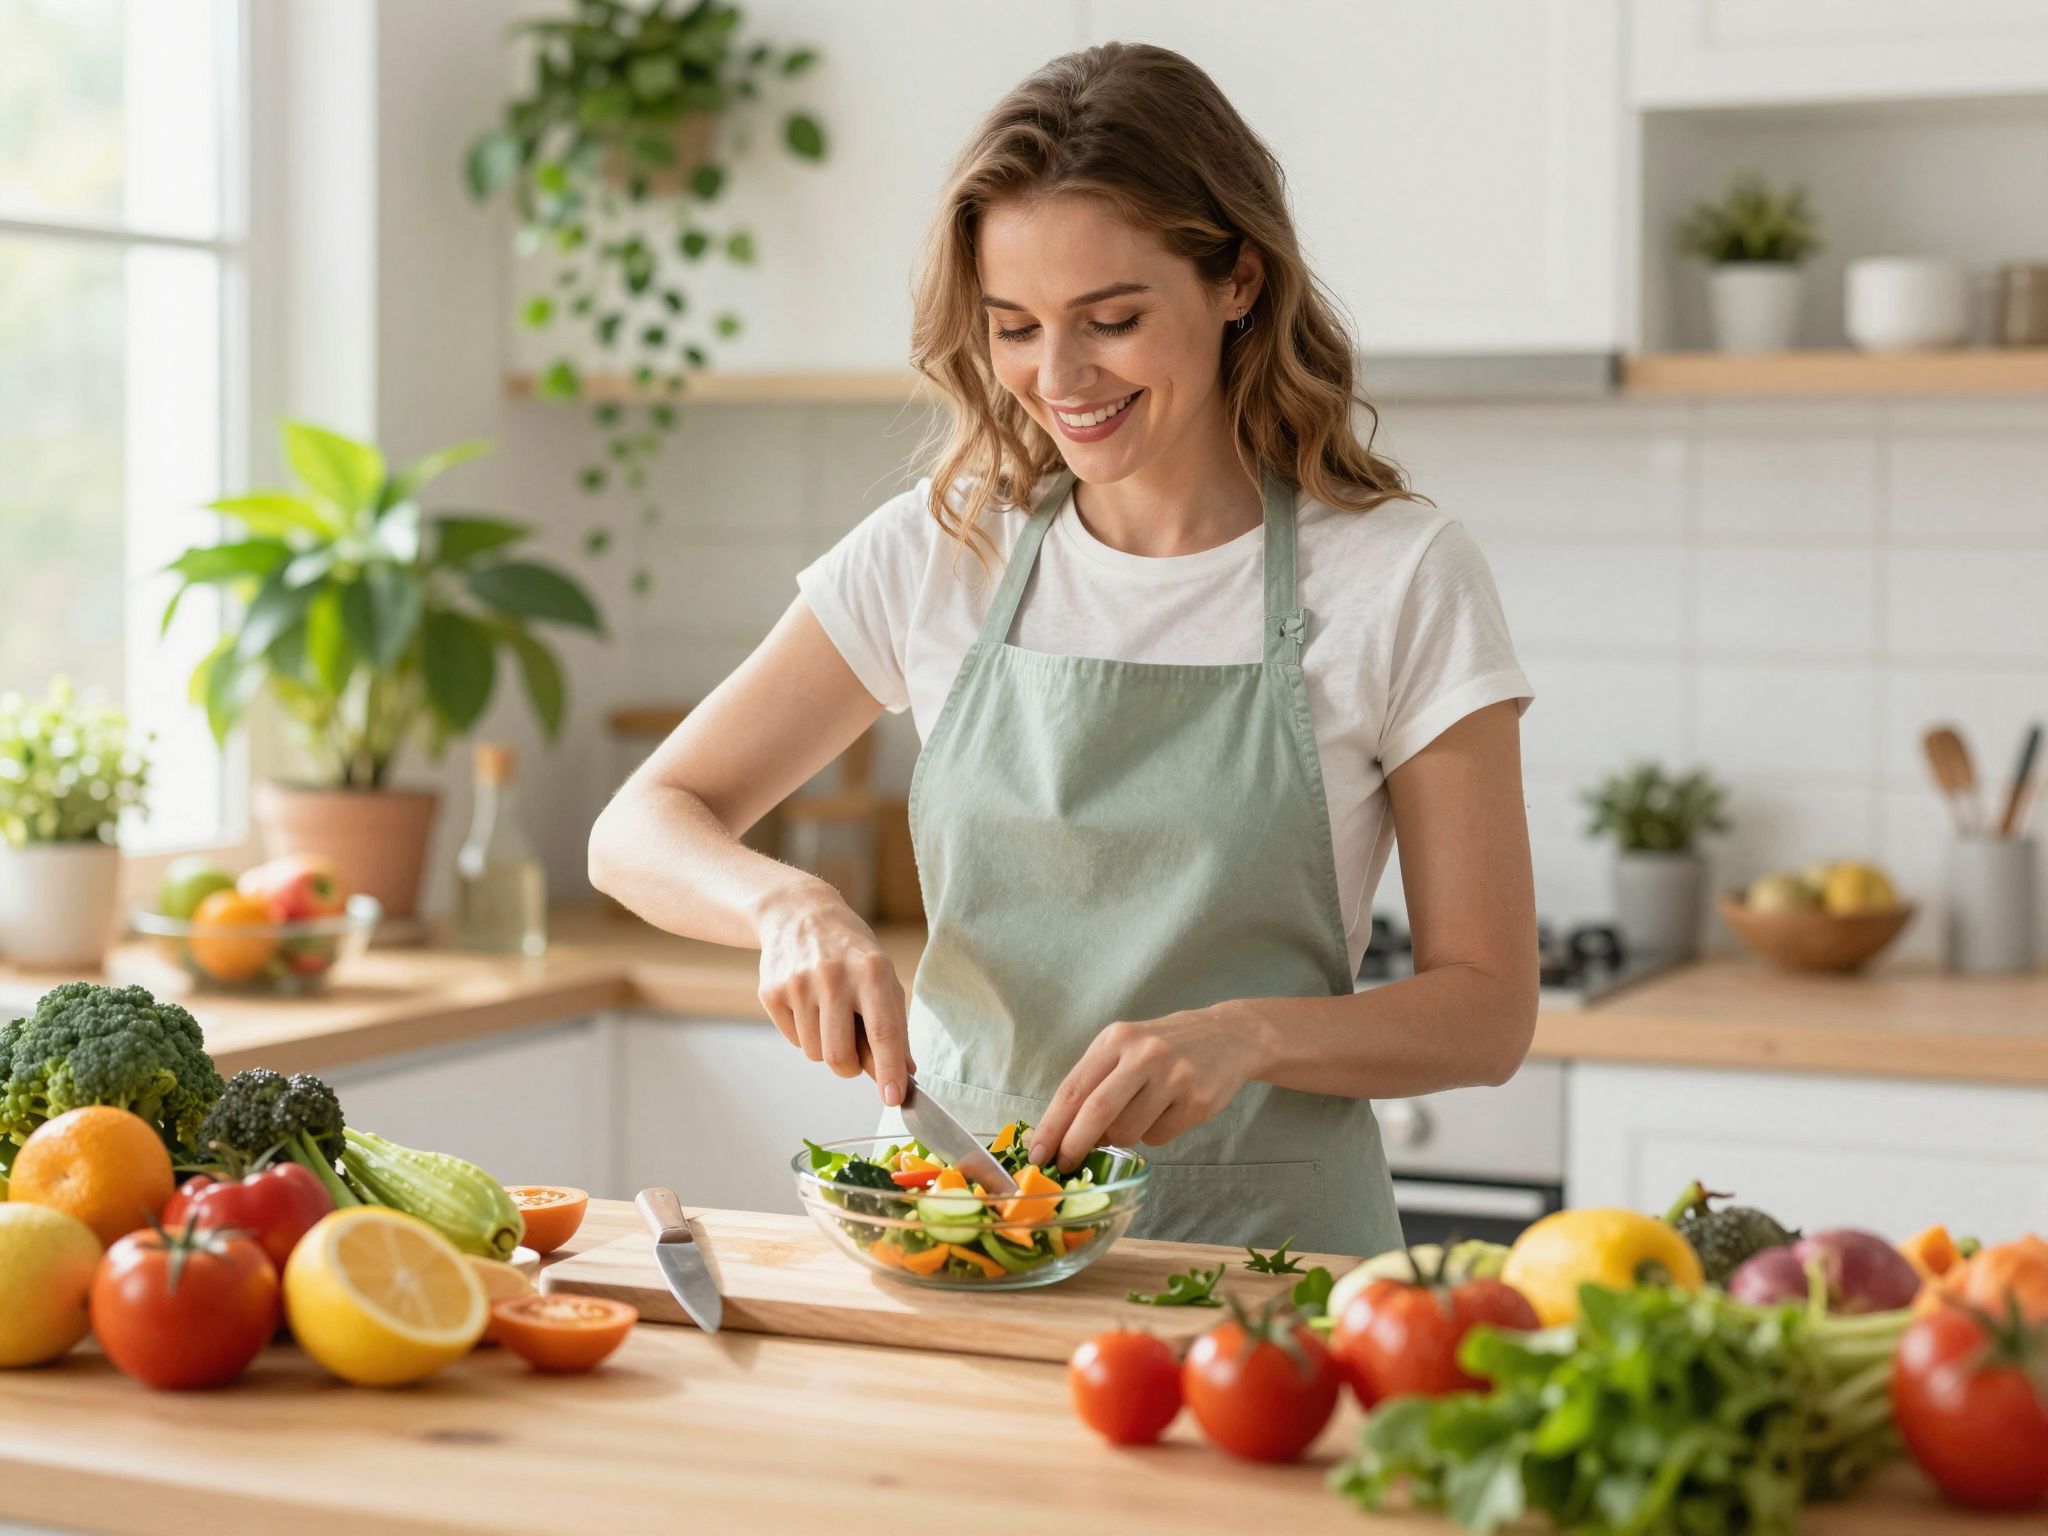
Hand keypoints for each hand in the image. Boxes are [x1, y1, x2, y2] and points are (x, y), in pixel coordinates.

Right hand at [756, 886, 912, 1104]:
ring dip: (826, 1047)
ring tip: (830, 1014)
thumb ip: (895, 1027)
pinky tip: (809, 1004)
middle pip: (839, 1056)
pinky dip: (805, 1034)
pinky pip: (794, 1040)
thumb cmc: (851, 952)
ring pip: (815, 1054)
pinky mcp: (771, 991)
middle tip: (854, 1053)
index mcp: (872, 971)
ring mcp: (798, 983)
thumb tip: (905, 1074)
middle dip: (849, 1067)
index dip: (889, 1070)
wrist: (799, 914)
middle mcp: (834, 976)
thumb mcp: (883, 977)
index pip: (884, 1031)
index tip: (894, 1097)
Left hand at [1027, 1005, 1265, 1171]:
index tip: (1036, 1153)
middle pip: (1096, 1113)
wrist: (1230, 1036)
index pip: (1073, 1088)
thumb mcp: (1126, 1048)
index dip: (1051, 1126)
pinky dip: (1153, 1136)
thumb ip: (1096, 1083)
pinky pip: (1158, 1138)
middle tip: (1063, 1165)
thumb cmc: (1165, 1046)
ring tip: (1137, 1115)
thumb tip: (1064, 1135)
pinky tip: (1167, 1112)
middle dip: (1074, 1146)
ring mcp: (1173, 1078)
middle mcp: (1144, 1055)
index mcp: (1117, 1039)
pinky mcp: (1197, 1102)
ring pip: (1127, 1133)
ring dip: (1121, 1138)